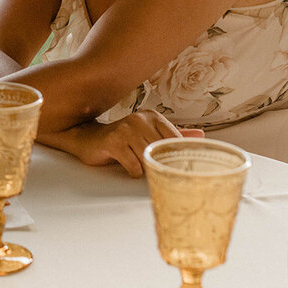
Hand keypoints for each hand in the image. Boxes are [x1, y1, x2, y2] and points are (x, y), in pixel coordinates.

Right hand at [62, 110, 182, 176]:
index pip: (175, 140)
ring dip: (145, 168)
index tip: (171, 165)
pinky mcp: (114, 141)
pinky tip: (126, 165)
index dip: (175, 156)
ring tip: (137, 164)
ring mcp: (126, 129)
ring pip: (148, 159)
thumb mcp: (148, 134)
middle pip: (162, 151)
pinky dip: (133, 170)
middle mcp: (140, 119)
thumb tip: (200, 135)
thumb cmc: (121, 140)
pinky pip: (133, 165)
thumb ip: (172, 135)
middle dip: (158, 164)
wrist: (87, 138)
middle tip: (153, 168)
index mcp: (153, 116)